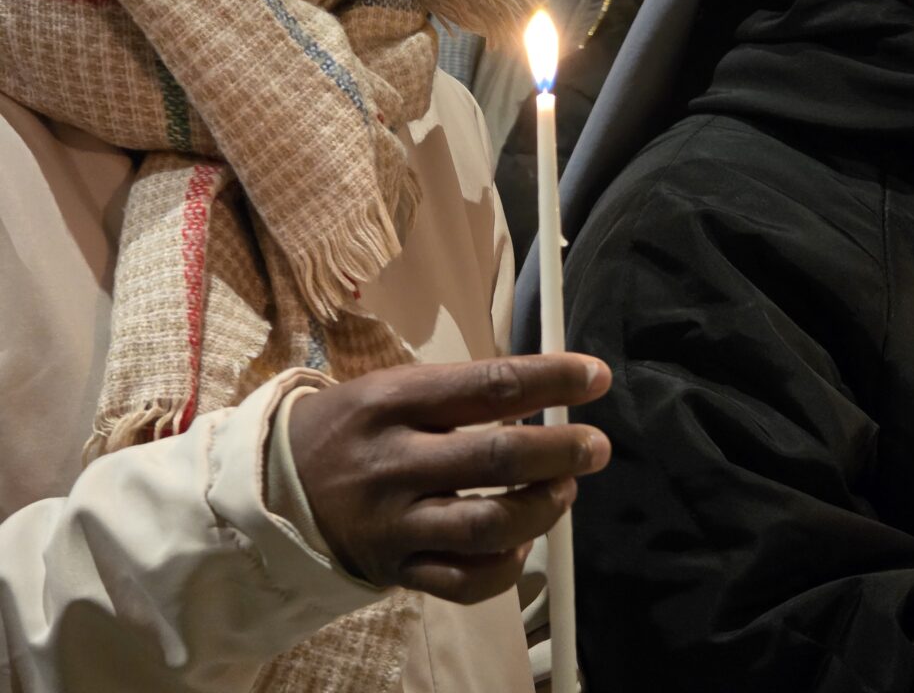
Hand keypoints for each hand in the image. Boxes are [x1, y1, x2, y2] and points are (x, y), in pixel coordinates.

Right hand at [289, 353, 611, 603]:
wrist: (272, 486)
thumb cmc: (352, 427)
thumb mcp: (392, 388)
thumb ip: (459, 394)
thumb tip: (546, 394)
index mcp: (392, 401)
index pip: (487, 385)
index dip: (551, 379)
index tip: (595, 377)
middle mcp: (392, 461)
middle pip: (496, 458)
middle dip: (561, 451)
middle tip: (595, 447)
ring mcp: (393, 522)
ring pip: (488, 526)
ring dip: (542, 508)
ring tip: (563, 490)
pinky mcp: (395, 569)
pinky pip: (465, 582)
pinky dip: (506, 565)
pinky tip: (519, 541)